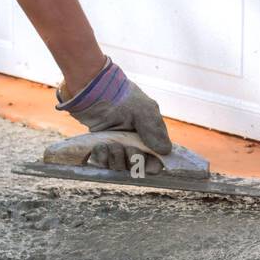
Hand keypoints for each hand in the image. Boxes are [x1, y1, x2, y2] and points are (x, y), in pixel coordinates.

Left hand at [57, 58, 172, 168]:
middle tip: (128, 147)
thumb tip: (166, 151)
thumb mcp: (144, 111)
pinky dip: (103, 157)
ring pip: (119, 167)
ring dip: (117, 158)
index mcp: (149, 137)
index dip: (151, 165)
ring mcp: (116, 147)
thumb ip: (155, 131)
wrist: (94, 91)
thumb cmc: (122, 98)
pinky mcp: (100, 149)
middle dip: (133, 159)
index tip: (146, 161)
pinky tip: (102, 146)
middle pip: (137, 167)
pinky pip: (103, 163)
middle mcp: (134, 144)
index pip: (154, 161)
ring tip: (113, 144)